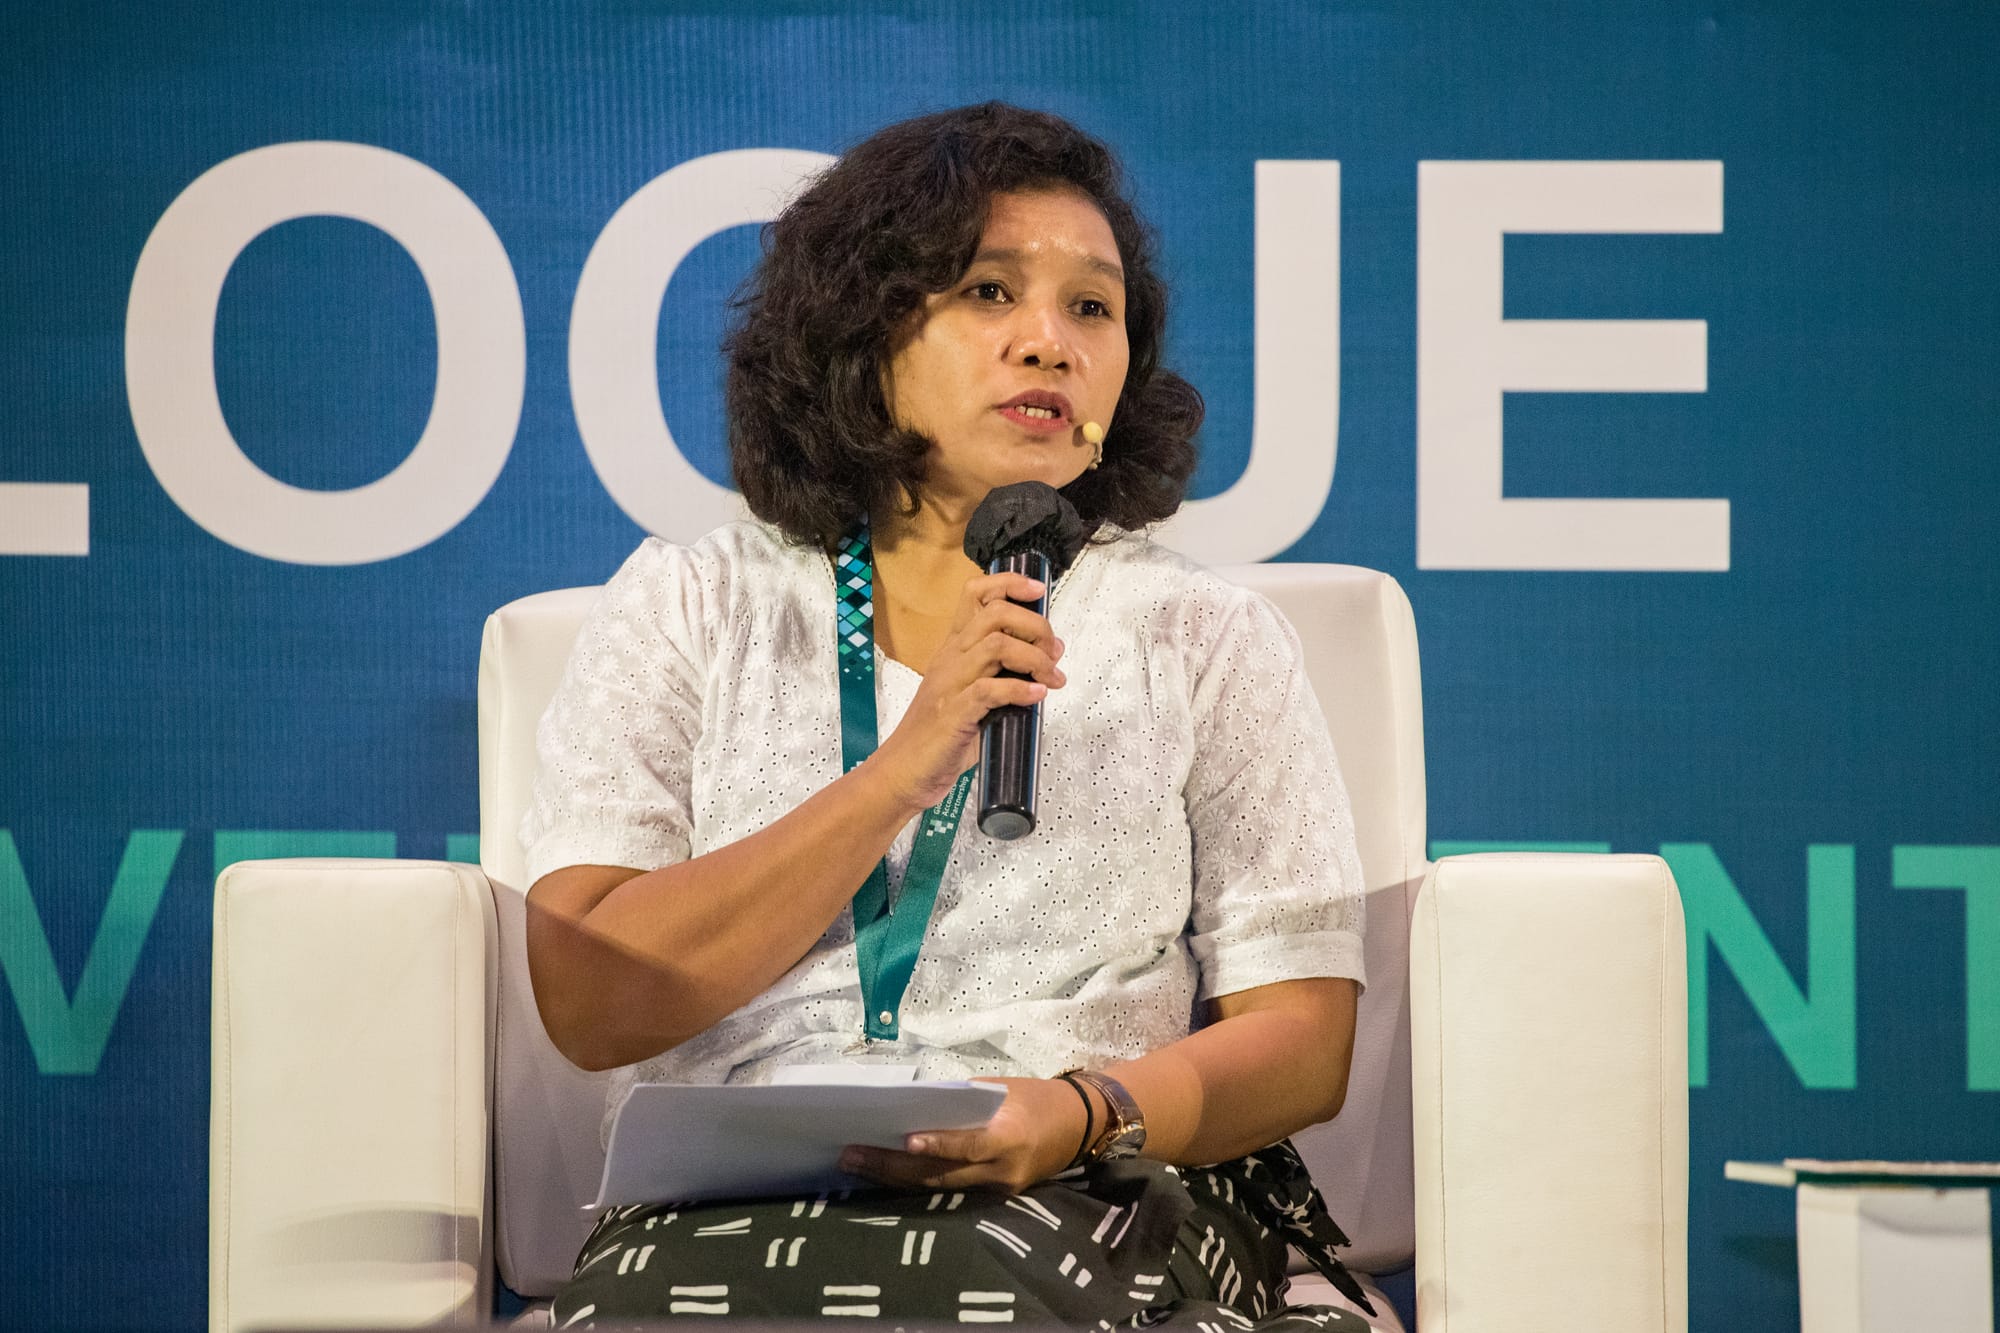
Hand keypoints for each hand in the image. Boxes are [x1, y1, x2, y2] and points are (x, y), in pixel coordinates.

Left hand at [837, 1076, 1087, 1194]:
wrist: (1080, 1125)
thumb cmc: (1037, 1097)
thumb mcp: (1002, 1090)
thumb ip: (962, 1104)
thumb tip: (915, 1106)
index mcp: (1009, 1137)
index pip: (967, 1145)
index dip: (936, 1145)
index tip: (902, 1140)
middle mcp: (1002, 1171)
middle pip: (940, 1174)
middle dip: (892, 1166)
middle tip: (851, 1155)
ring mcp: (997, 1190)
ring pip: (938, 1186)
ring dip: (894, 1177)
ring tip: (856, 1165)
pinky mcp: (992, 1197)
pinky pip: (949, 1189)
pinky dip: (915, 1180)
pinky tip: (884, 1173)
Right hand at [869, 571, 1065, 808]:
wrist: (904, 771)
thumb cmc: (941, 736)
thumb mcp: (974, 696)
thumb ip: (1005, 676)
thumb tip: (1048, 661)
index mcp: (954, 649)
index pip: (975, 594)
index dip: (1010, 584)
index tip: (1039, 591)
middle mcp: (950, 659)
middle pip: (995, 614)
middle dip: (1035, 626)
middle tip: (1054, 653)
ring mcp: (950, 684)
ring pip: (996, 645)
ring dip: (1034, 659)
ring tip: (1051, 679)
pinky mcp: (953, 714)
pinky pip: (989, 690)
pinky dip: (1020, 690)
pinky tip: (1036, 696)